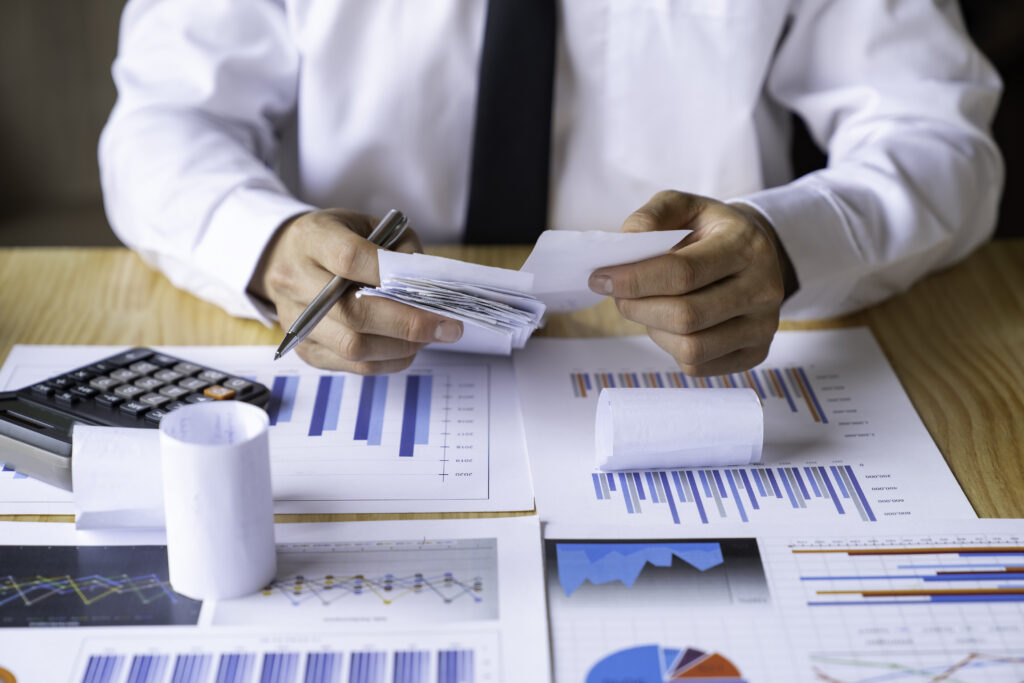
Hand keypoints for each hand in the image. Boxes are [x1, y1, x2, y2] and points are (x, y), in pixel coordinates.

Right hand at [248, 208, 462, 373]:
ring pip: (354, 346)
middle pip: (354, 313)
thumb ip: (400, 251)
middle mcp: (294, 280)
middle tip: (448, 327)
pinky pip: (352, 366)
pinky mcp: (305, 349)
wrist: (291, 258)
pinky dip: (389, 360)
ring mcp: (296, 320)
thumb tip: (431, 290)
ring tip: (429, 336)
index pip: (349, 259)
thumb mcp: (372, 226)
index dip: (391, 276)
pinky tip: (407, 348)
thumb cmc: (341, 239)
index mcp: (312, 239)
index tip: (433, 293)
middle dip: (409, 324)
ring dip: (402, 346)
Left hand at [588, 191, 796, 375]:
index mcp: (746, 245)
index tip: (601, 278)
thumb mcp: (684, 206)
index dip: (634, 279)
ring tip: (647, 307)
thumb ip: (651, 216)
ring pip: (691, 348)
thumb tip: (626, 244)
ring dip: (653, 330)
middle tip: (618, 296)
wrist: (755, 254)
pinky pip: (698, 365)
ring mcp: (762, 326)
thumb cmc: (711, 231)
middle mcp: (763, 289)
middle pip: (686, 316)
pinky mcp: (755, 353)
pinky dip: (671, 348)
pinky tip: (670, 325)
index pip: (683, 273)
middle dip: (638, 308)